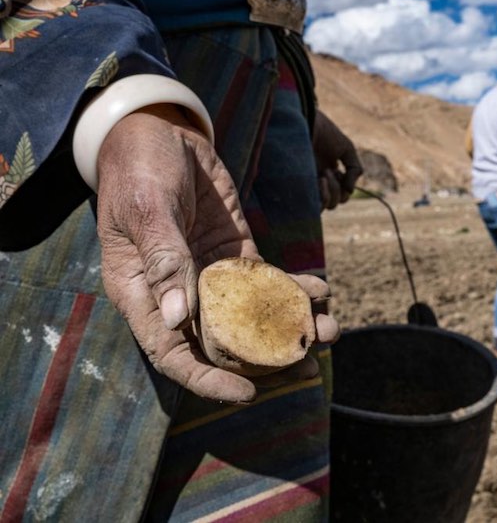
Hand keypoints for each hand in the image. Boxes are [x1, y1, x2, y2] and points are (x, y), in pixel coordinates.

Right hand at [95, 104, 338, 403]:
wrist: (160, 133)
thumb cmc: (139, 168)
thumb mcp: (147, 208)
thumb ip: (163, 259)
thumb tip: (181, 319)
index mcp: (143, 294)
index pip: (173, 353)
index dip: (207, 377)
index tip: (247, 392)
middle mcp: (178, 294)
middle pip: (221, 341)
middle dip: (266, 356)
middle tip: (307, 358)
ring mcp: (209, 275)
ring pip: (251, 314)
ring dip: (289, 324)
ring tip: (328, 328)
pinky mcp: (234, 253)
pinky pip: (267, 280)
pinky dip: (293, 287)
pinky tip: (321, 289)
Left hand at [313, 110, 362, 209]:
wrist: (306, 121)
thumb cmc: (324, 132)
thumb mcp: (347, 149)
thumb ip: (355, 170)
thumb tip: (351, 191)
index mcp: (329, 174)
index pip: (342, 195)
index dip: (345, 187)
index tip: (341, 171)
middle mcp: (318, 182)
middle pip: (336, 202)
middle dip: (338, 188)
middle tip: (329, 170)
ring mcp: (308, 185)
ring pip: (326, 206)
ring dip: (332, 192)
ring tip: (324, 174)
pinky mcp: (300, 186)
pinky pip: (314, 205)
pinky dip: (323, 196)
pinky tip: (319, 179)